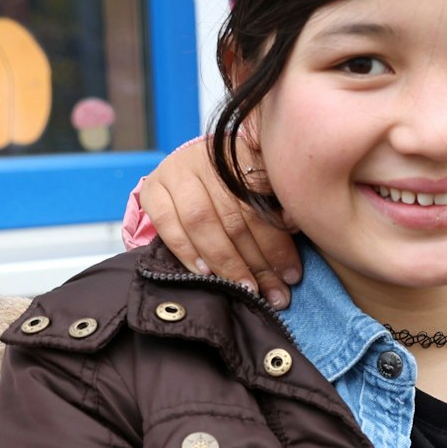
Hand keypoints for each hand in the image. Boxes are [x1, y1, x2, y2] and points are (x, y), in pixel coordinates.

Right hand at [138, 137, 302, 308]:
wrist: (193, 169)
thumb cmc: (239, 185)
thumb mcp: (263, 188)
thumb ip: (278, 205)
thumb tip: (293, 224)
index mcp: (242, 153)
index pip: (262, 204)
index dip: (278, 243)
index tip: (292, 275)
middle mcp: (208, 158)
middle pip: (235, 216)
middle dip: (257, 262)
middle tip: (274, 294)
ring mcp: (176, 171)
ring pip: (202, 222)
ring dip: (226, 262)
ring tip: (246, 290)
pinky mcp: (153, 189)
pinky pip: (168, 225)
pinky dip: (187, 252)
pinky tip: (206, 274)